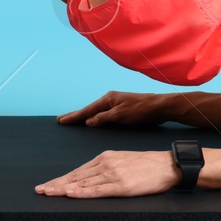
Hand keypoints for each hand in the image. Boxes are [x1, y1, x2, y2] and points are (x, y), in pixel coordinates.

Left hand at [35, 149, 182, 198]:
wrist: (167, 165)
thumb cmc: (147, 165)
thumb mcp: (123, 161)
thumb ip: (106, 168)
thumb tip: (90, 179)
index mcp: (105, 157)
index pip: (78, 171)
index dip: (61, 179)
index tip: (47, 186)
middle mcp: (106, 164)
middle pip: (75, 176)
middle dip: (56, 184)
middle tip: (39, 190)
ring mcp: (112, 174)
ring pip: (82, 183)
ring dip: (63, 189)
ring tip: (48, 193)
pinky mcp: (121, 185)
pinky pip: (97, 190)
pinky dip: (82, 192)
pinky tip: (70, 193)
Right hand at [57, 90, 171, 127]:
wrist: (160, 107)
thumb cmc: (141, 110)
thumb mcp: (120, 115)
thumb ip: (103, 118)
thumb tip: (88, 121)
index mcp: (108, 99)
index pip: (87, 110)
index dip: (74, 116)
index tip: (61, 120)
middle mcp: (110, 99)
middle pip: (89, 109)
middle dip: (76, 115)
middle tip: (61, 120)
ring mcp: (116, 104)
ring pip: (96, 111)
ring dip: (85, 116)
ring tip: (73, 120)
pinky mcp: (122, 109)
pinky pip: (103, 114)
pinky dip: (95, 117)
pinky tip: (94, 121)